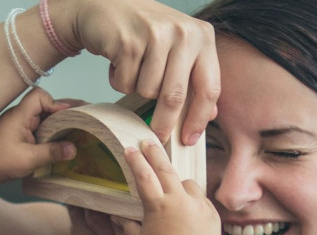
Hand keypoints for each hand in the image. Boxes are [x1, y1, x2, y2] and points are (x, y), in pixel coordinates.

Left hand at [0, 87, 75, 200]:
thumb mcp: (29, 159)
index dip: (55, 103)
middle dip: (62, 112)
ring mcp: (20, 124)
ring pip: (43, 116)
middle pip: (44, 104)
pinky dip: (51, 131)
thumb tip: (73, 149)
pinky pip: (39, 126)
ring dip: (57, 122)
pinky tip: (61, 139)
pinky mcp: (20, 133)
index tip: (67, 117)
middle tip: (81, 118)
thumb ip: (52, 153)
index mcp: (19, 115)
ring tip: (75, 128)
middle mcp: (20, 116)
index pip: (39, 96)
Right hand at [50, 0, 219, 145]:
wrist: (105, 5)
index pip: (209, 87)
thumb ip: (195, 78)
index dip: (199, 118)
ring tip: (133, 68)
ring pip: (148, 91)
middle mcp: (184, 33)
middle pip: (176, 96)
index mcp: (202, 36)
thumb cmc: (145, 33)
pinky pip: (126, 83)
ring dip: (136, 88)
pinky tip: (118, 60)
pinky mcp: (129, 41)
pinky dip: (118, 80)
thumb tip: (210, 114)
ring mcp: (156, 35)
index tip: (190, 139)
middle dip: (165, 122)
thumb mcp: (178, 50)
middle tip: (157, 135)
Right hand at [122, 141, 219, 234]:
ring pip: (187, 183)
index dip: (135, 160)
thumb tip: (117, 216)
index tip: (130, 149)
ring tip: (173, 193)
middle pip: (165, 168)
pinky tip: (188, 213)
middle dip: (155, 153)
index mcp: (157, 206)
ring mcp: (198, 206)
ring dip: (178, 184)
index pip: (143, 175)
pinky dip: (193, 202)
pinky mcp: (212, 214)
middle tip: (148, 142)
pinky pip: (201, 200)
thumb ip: (128, 226)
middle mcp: (179, 201)